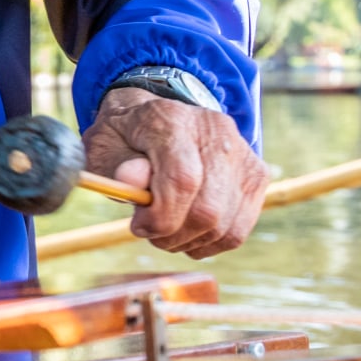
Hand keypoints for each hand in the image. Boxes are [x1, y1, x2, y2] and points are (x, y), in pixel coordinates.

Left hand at [82, 87, 268, 257]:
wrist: (157, 117)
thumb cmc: (126, 138)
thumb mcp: (104, 146)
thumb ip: (116, 165)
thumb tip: (132, 182)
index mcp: (171, 118)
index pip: (182, 179)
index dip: (162, 216)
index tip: (139, 226)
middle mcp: (214, 130)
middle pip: (208, 208)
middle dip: (173, 234)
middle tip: (150, 233)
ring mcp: (241, 152)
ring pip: (225, 225)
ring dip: (190, 242)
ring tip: (166, 231)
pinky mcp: (256, 174)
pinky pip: (238, 229)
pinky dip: (210, 242)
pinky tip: (188, 233)